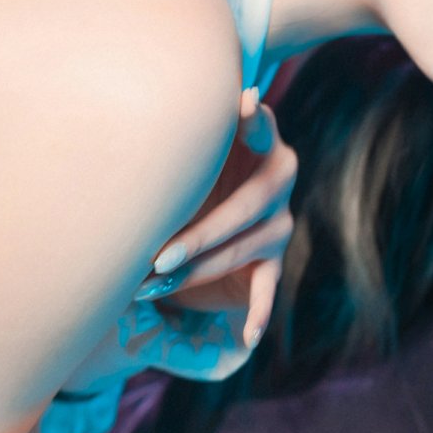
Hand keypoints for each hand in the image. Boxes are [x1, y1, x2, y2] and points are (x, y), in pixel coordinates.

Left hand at [143, 90, 296, 346]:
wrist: (197, 209)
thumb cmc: (184, 170)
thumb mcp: (189, 153)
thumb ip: (190, 131)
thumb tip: (216, 96)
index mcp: (260, 142)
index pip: (259, 129)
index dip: (252, 120)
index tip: (245, 103)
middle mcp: (278, 179)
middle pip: (243, 210)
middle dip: (198, 236)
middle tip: (157, 258)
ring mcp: (280, 222)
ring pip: (242, 250)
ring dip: (197, 272)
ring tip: (152, 288)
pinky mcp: (273, 260)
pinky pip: (267, 289)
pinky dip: (258, 314)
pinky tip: (248, 335)